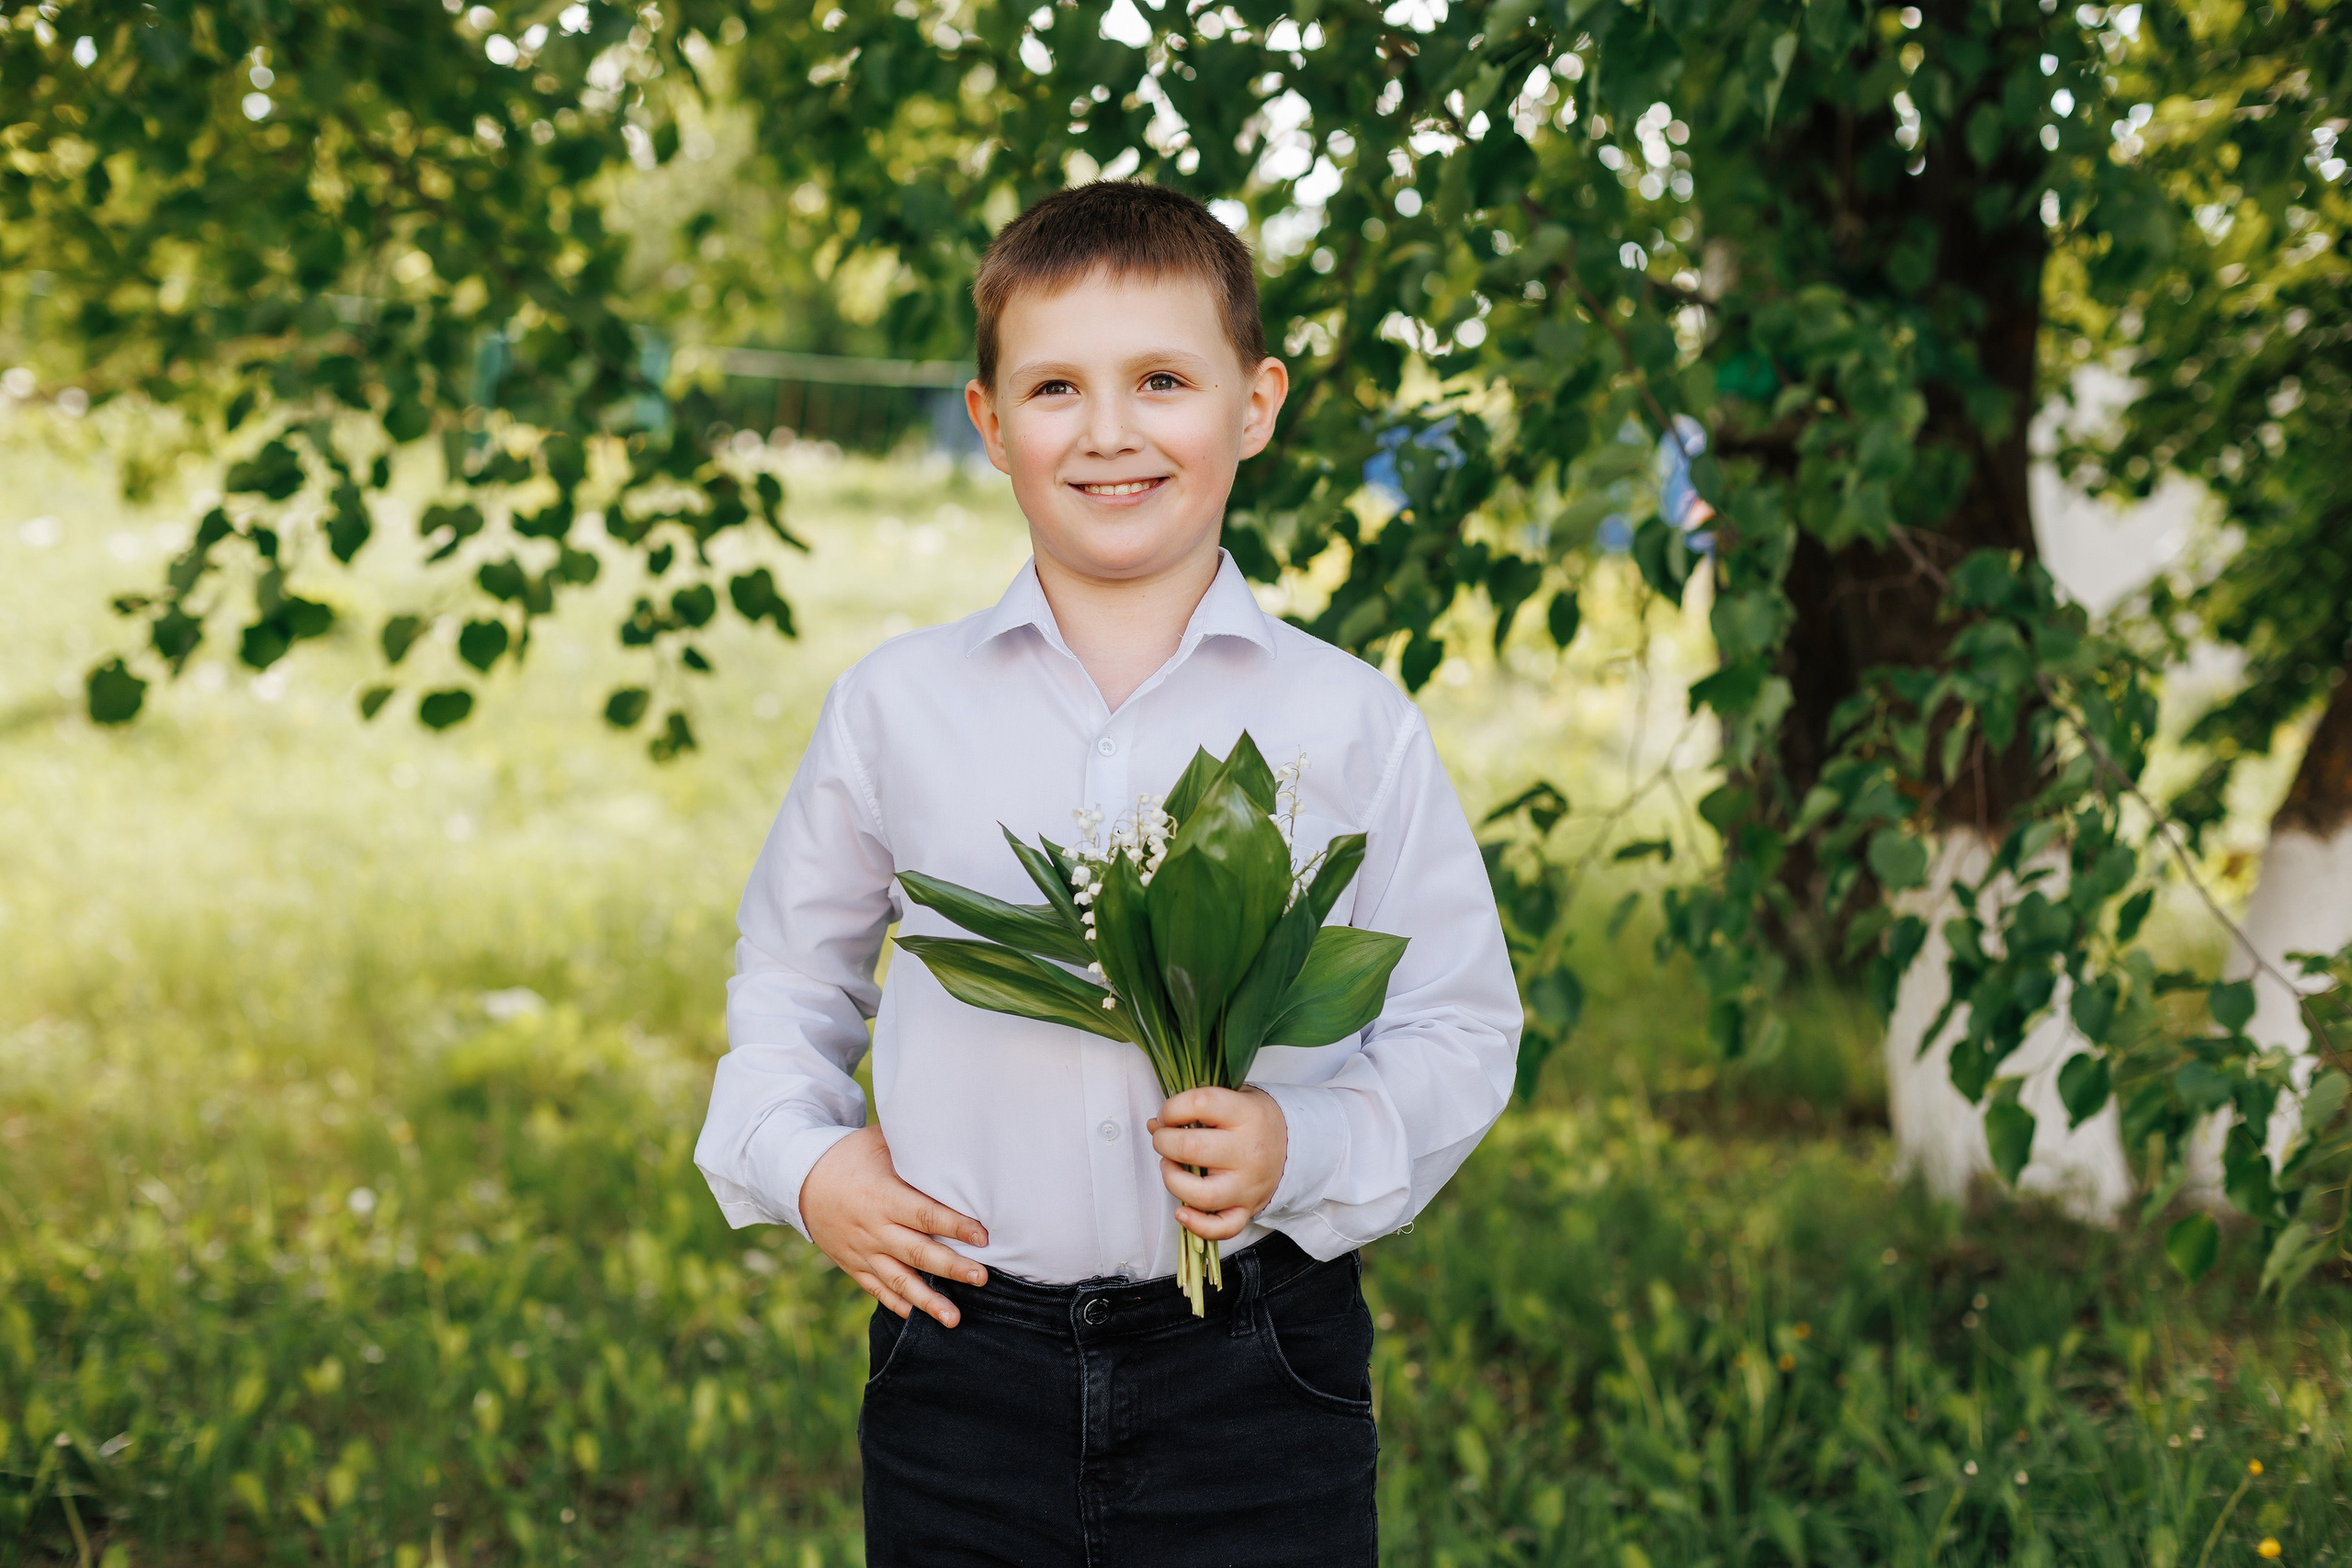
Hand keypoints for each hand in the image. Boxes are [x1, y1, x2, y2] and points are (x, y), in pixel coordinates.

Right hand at [800, 1125, 988, 1326]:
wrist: (800, 1181)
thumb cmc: (850, 1156)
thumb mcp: (879, 1143)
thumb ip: (913, 1147)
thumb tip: (953, 1136)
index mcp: (882, 1197)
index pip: (924, 1214)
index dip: (954, 1225)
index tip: (983, 1236)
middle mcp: (873, 1229)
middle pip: (917, 1252)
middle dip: (952, 1267)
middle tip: (982, 1278)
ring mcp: (862, 1251)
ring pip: (899, 1281)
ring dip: (928, 1301)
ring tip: (955, 1320)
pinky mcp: (853, 1265)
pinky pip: (878, 1289)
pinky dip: (899, 1304)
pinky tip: (920, 1317)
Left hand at [1149, 1086, 1287, 1242]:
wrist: (1293, 1146)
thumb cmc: (1254, 1120)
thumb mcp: (1234, 1099)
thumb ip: (1195, 1108)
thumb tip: (1154, 1124)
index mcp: (1246, 1114)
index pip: (1200, 1104)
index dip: (1172, 1108)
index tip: (1167, 1114)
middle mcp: (1247, 1151)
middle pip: (1191, 1148)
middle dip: (1163, 1142)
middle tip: (1163, 1139)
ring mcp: (1247, 1185)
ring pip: (1201, 1194)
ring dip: (1172, 1180)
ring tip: (1170, 1167)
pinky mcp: (1247, 1209)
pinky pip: (1221, 1228)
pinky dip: (1197, 1225)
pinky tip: (1181, 1211)